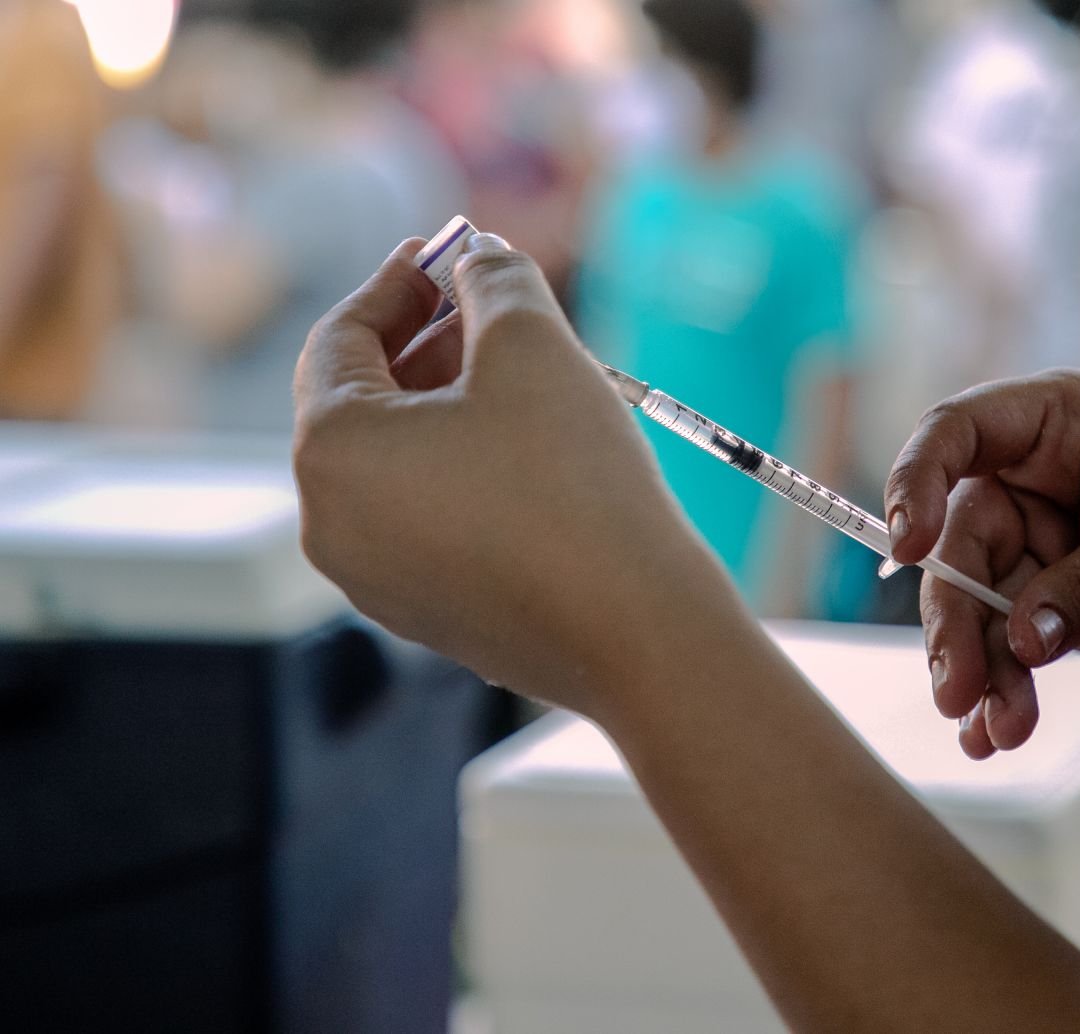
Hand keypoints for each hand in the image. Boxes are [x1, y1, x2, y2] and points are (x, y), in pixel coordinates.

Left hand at [293, 236, 734, 714]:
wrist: (636, 629)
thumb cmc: (575, 482)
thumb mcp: (533, 346)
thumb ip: (493, 279)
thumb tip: (478, 256)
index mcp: (331, 451)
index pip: (339, 337)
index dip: (397, 281)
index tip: (447, 250)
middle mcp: (331, 524)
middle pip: (363, 401)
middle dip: (425, 342)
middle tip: (490, 305)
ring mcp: (376, 580)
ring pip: (399, 463)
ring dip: (448, 405)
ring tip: (522, 374)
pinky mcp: (429, 616)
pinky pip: (429, 519)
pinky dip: (464, 470)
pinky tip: (533, 452)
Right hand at [884, 371, 1079, 757]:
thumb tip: (1020, 639)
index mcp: (1057, 425)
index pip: (956, 434)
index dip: (916, 482)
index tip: (908, 549)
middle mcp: (1033, 480)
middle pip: (958, 542)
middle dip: (953, 620)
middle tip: (956, 689)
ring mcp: (1039, 546)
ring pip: (975, 607)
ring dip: (978, 670)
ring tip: (996, 728)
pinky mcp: (1051, 608)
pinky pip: (1006, 649)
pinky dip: (999, 692)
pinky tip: (994, 737)